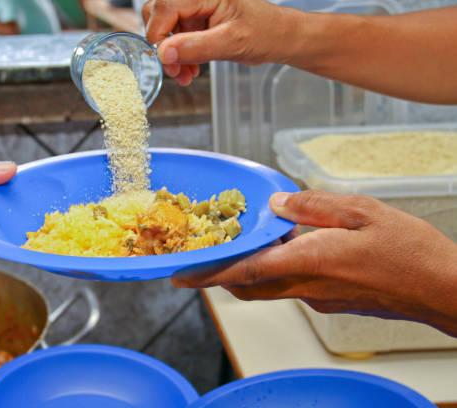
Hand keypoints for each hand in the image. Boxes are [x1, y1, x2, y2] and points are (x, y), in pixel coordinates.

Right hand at [142, 0, 297, 84]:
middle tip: (175, 69)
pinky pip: (175, 36)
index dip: (159, 35)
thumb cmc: (265, 33)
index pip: (165, 6)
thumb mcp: (232, 43)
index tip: (165, 60)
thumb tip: (165, 53)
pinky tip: (190, 68)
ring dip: (170, 54)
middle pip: (157, 13)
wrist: (278, 37)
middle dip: (163, 45)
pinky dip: (179, 55)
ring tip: (185, 74)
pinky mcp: (195, 20)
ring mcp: (194, 7)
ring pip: (164, 27)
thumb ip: (197, 47)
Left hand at [173, 190, 456, 335]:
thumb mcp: (361, 211)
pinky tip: (290, 246)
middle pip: (248, 286)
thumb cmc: (408, 251)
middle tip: (204, 255)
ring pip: (268, 287)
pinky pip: (290, 286)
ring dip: (249, 269)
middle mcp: (306, 287)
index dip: (208, 274)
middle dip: (221, 274)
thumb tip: (277, 203)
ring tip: (245, 242)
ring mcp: (317, 299)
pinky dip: (276, 269)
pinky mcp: (329, 302)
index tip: (181, 275)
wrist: (442, 289)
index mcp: (308, 262)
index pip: (244, 272)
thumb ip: (313, 206)